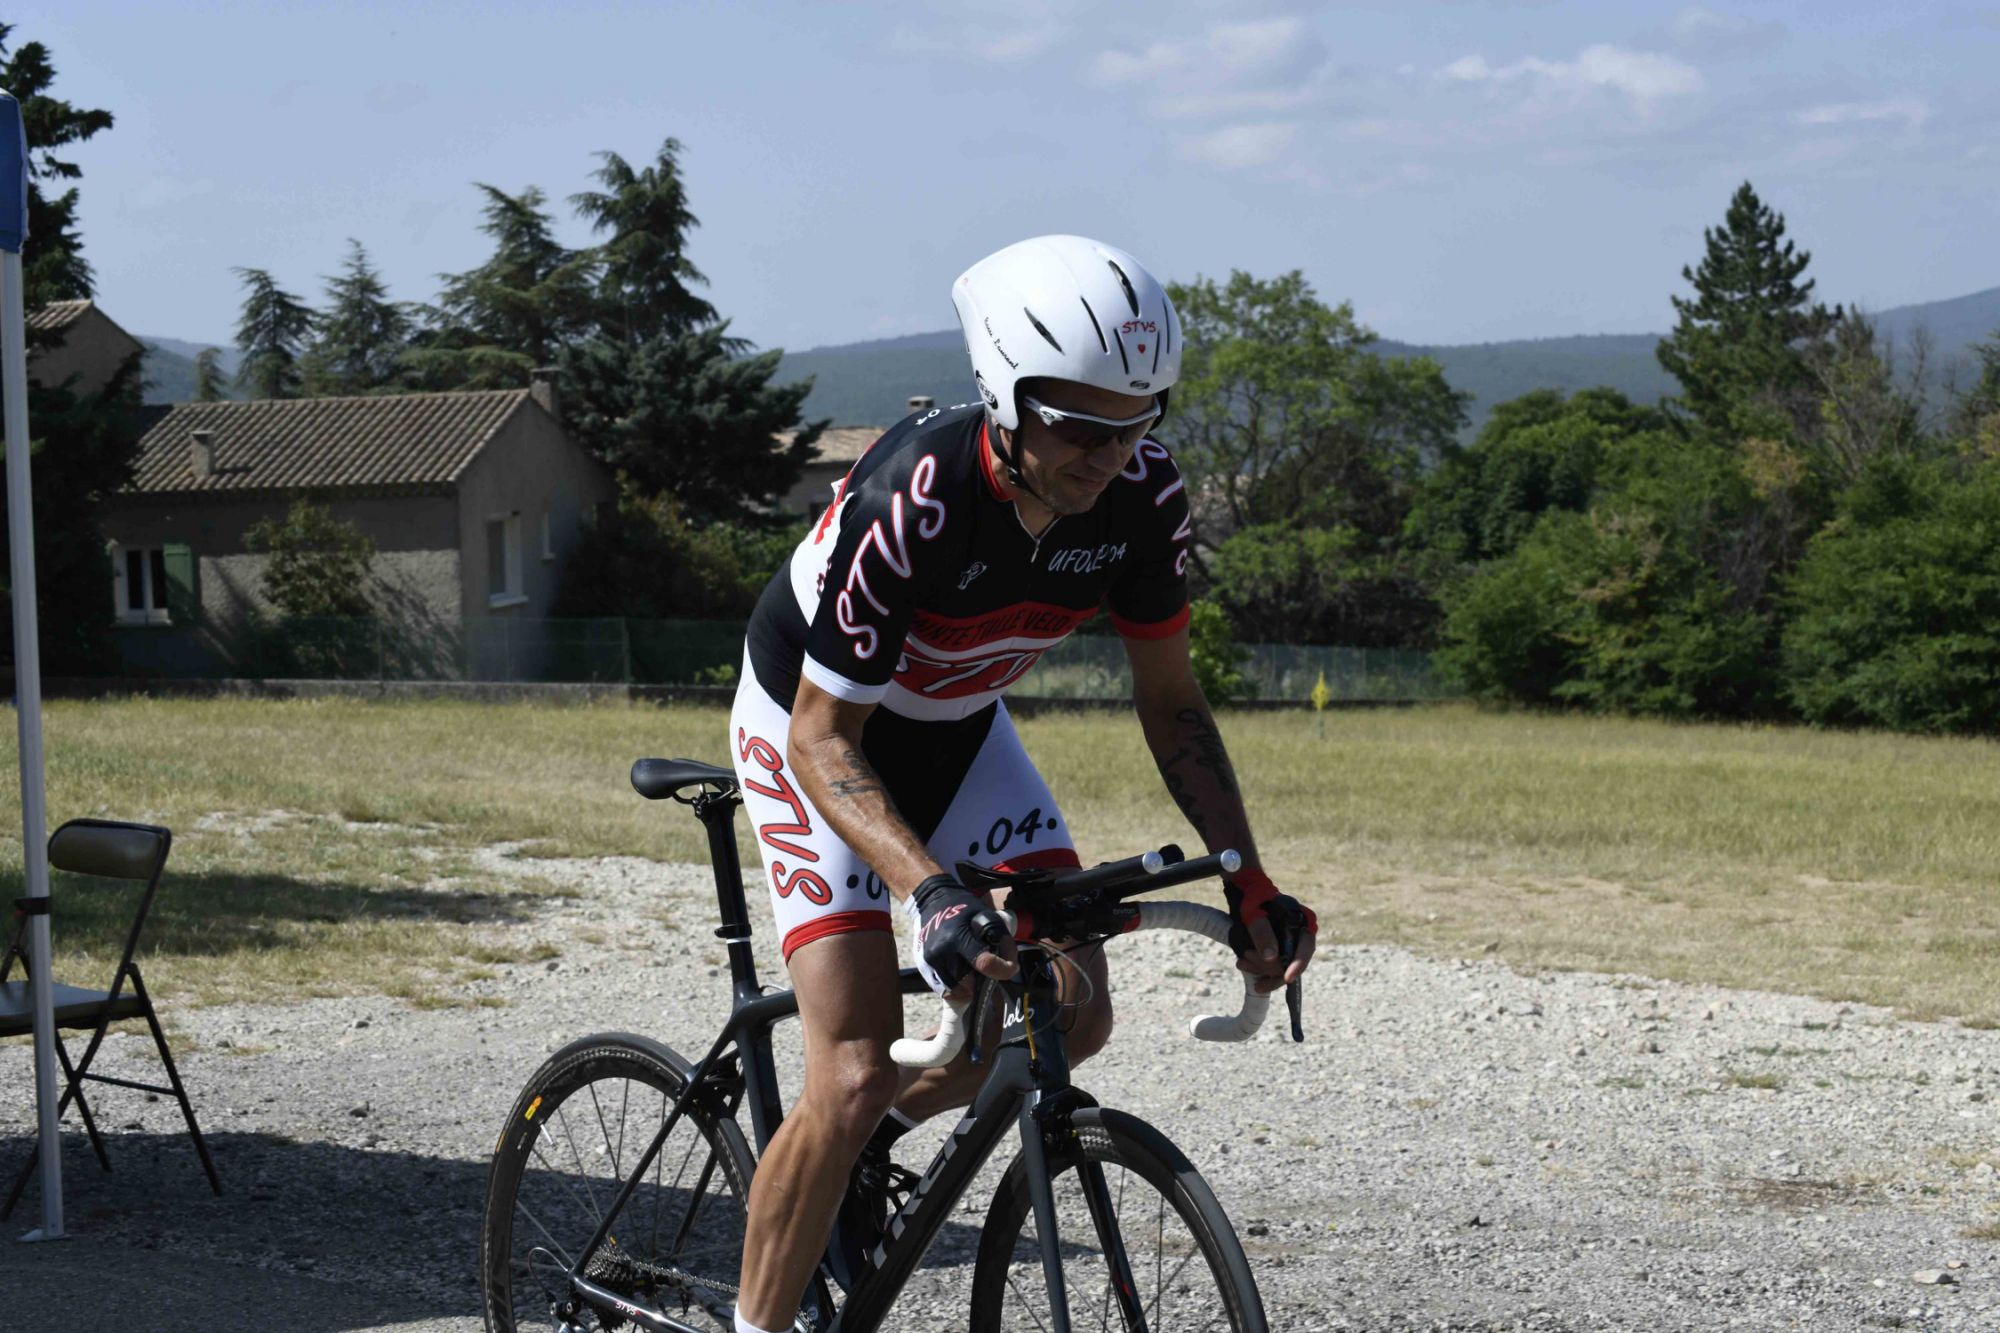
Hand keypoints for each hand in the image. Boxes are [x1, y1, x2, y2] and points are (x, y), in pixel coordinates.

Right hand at [907, 874, 1018, 1000]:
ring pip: (958, 990)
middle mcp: (941, 952)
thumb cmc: (964, 910)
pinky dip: (958, 986)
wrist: (933, 903)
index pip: (984, 963)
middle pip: (971, 982)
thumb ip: (1003, 941)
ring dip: (970, 986)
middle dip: (984, 979)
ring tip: (974, 969)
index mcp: (958, 936)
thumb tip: (1011, 968)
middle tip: (989, 967)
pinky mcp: (924, 969)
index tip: (1010, 968)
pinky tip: (962, 972)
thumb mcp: (989, 917)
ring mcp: (930, 962)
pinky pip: (945, 990)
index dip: (1001, 970)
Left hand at [1224, 867, 1316, 995]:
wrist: (1247, 892)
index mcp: (1304, 921)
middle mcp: (1301, 935)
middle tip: (1245, 961)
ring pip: (1281, 967)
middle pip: (1293, 961)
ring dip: (1261, 969)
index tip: (1288, 977)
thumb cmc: (1254, 898)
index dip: (1298, 964)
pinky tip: (1244, 965)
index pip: (1306, 947)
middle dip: (1269, 967)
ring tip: (1241, 963)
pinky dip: (1259, 968)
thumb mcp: (1255, 913)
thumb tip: (1271, 957)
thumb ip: (1262, 932)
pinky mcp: (1279, 949)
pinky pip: (1273, 966)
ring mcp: (1290, 944)